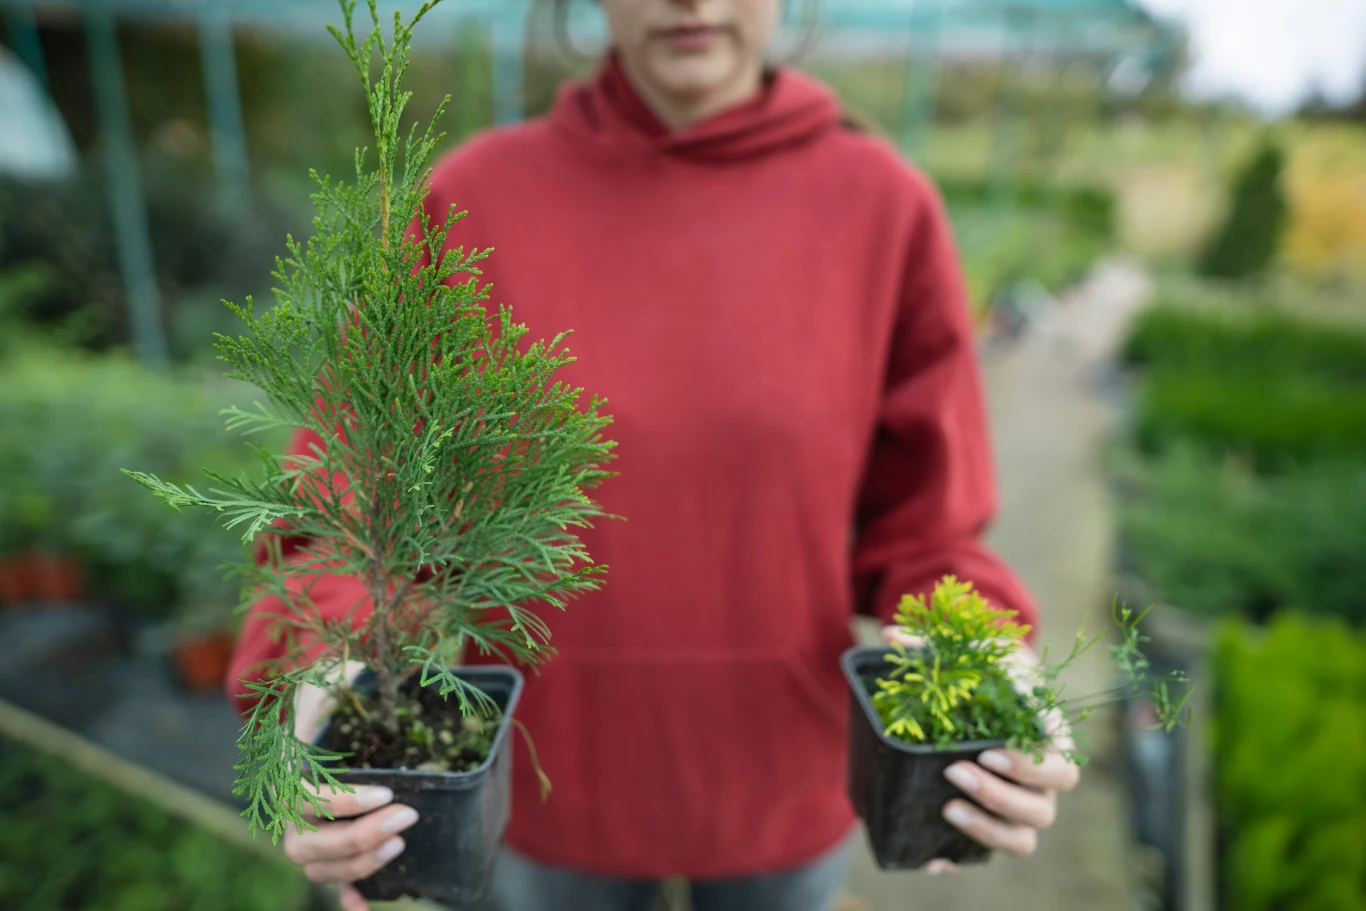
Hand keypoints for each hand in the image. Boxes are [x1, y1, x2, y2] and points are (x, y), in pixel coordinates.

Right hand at [281, 663, 417, 910]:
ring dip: (359, 866)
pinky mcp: (328, 849)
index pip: (304, 797)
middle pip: (309, 843)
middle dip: (359, 837)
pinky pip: (331, 883)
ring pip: (318, 867)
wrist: (328, 706)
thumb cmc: (333, 691)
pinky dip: (348, 900)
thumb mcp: (333, 677)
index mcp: (287, 769)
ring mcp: (306, 834)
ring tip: (400, 843)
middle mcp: (288, 810)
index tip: (385, 793)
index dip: (342, 802)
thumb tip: (352, 688)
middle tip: (407, 816)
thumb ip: (337, 684)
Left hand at [879, 627, 1080, 873]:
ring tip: (947, 809)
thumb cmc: (986, 669)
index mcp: (1048, 738)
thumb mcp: (969, 651)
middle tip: (954, 772)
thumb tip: (890, 635)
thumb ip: (934, 644)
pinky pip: (988, 854)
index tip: (985, 751)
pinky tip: (931, 855)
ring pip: (1023, 838)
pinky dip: (962, 858)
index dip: (1028, 766)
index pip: (1060, 763)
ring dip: (987, 829)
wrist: (985, 693)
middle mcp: (1042, 780)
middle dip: (999, 796)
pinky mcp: (994, 822)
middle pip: (1042, 807)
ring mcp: (1021, 805)